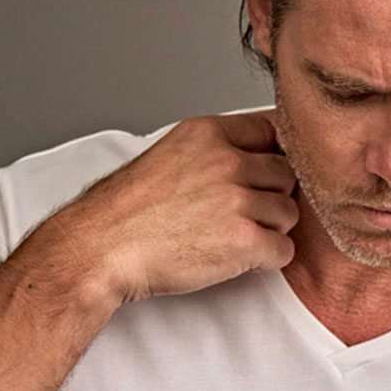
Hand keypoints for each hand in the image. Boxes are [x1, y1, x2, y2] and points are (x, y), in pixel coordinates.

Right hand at [61, 109, 299, 304]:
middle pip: (286, 174)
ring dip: (270, 230)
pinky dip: (268, 259)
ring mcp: (238, 201)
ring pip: (288, 213)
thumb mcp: (167, 156)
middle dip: (272, 197)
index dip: (271, 159)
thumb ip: (209, 152)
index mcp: (208, 134)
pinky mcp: (245, 241)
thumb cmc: (125, 213)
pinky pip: (284, 249)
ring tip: (235, 238)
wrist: (102, 249)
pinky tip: (240, 259)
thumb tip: (248, 158)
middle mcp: (227, 161)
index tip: (261, 178)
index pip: (272, 132)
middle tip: (245, 216)